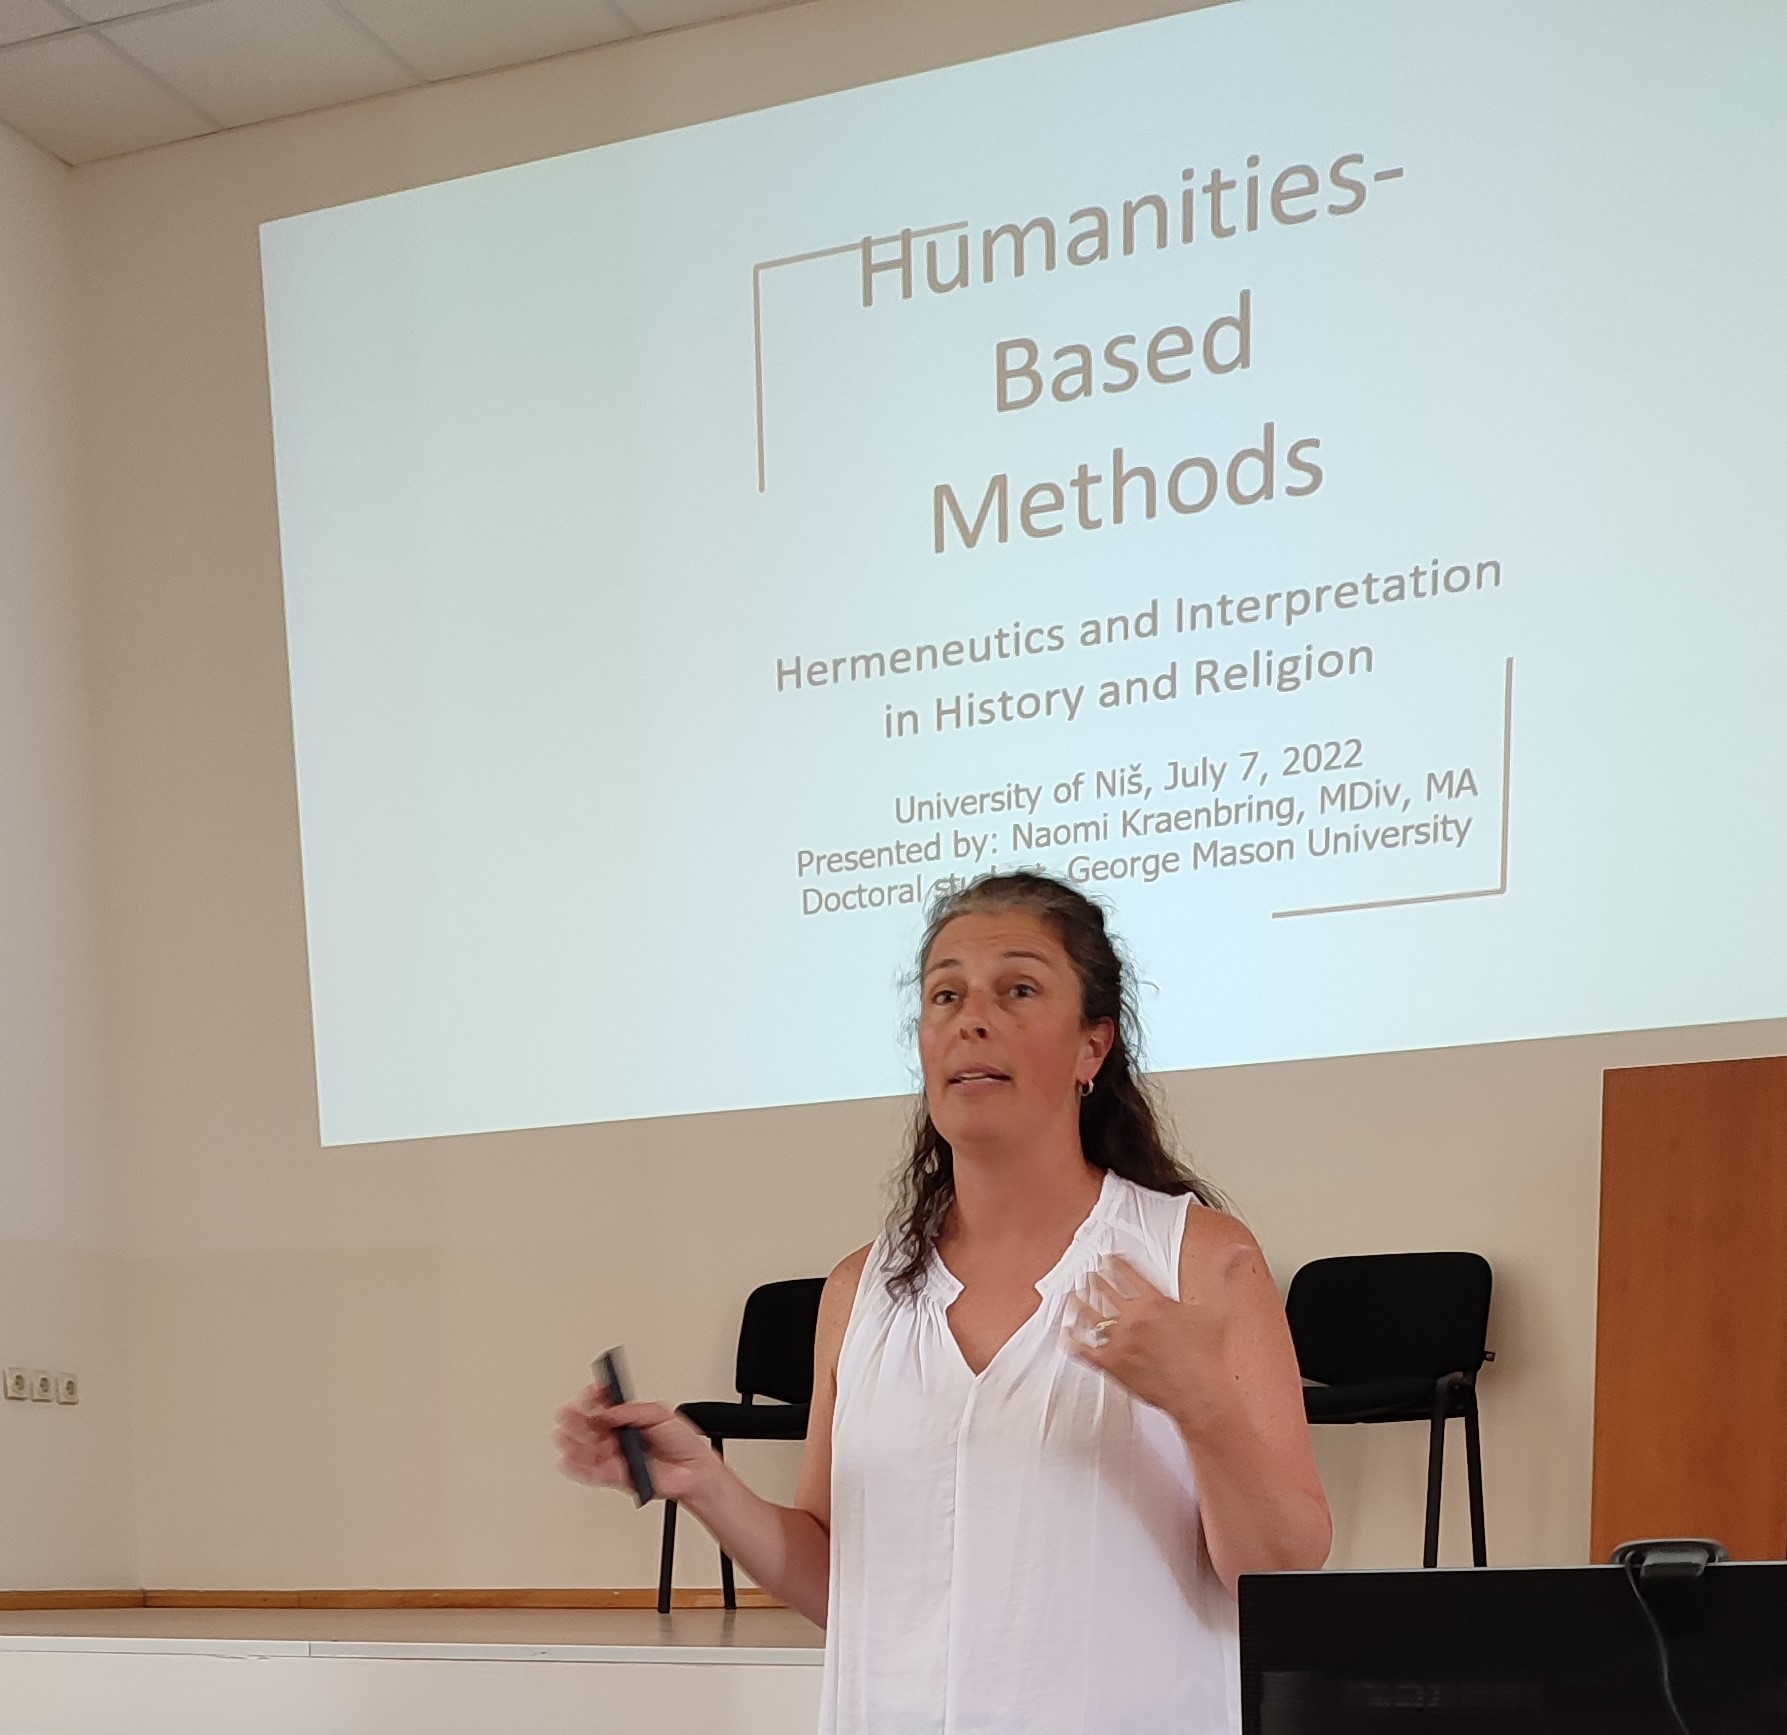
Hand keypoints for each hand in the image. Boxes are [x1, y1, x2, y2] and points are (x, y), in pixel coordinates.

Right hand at [553, 1386, 721, 1504]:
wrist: (694, 1471)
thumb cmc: (682, 1442)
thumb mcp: (661, 1413)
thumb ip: (633, 1411)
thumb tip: (609, 1411)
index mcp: (628, 1418)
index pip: (605, 1404)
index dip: (595, 1396)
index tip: (592, 1389)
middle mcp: (619, 1436)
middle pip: (590, 1426)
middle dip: (577, 1419)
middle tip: (568, 1413)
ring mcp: (616, 1456)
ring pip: (587, 1449)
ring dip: (573, 1442)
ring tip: (563, 1436)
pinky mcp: (617, 1476)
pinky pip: (593, 1473)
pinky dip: (578, 1468)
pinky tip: (568, 1461)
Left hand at [1066, 1248, 1250, 1436]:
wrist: (1200, 1395)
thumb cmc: (1208, 1356)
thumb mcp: (1219, 1309)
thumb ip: (1227, 1275)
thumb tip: (1239, 1251)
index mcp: (1154, 1300)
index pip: (1125, 1270)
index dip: (1114, 1260)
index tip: (1108, 1256)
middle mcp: (1132, 1317)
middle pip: (1102, 1288)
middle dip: (1094, 1277)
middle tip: (1088, 1272)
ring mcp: (1120, 1341)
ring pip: (1088, 1314)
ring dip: (1078, 1302)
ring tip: (1072, 1294)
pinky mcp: (1113, 1365)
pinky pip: (1084, 1349)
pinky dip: (1072, 1340)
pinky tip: (1067, 1333)